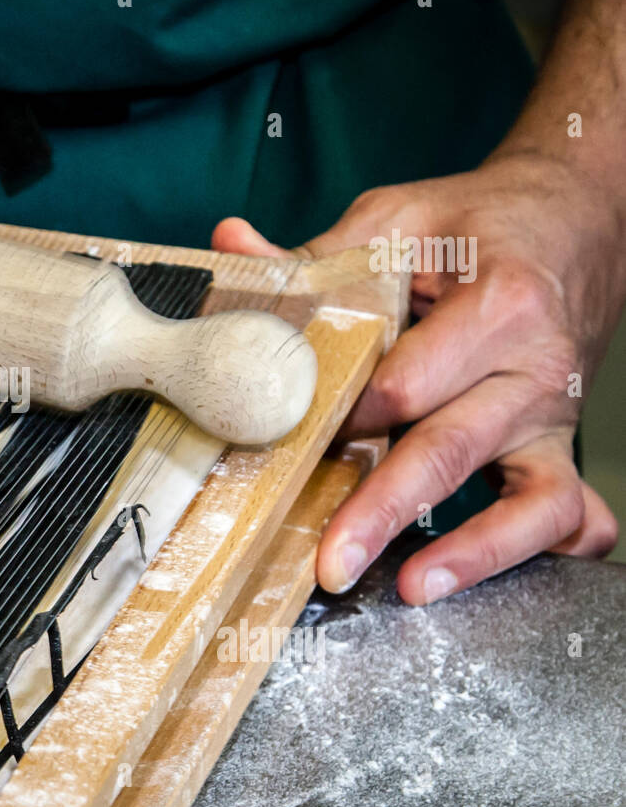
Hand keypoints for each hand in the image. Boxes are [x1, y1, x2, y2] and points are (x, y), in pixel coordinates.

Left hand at [212, 149, 621, 603]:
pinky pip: (569, 509)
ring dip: (471, 553)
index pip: (405, 383)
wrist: (576, 220)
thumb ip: (316, 252)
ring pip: (525, 498)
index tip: (291, 440)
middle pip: (449, 449)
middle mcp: (533, 368)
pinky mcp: (560, 444)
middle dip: (383, 508)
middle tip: (331, 561)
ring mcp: (552, 417)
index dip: (344, 415)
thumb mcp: (398, 222)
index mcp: (495, 304)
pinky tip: (493, 576)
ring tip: (411, 586)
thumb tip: (230, 243)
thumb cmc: (480, 225)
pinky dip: (546, 547)